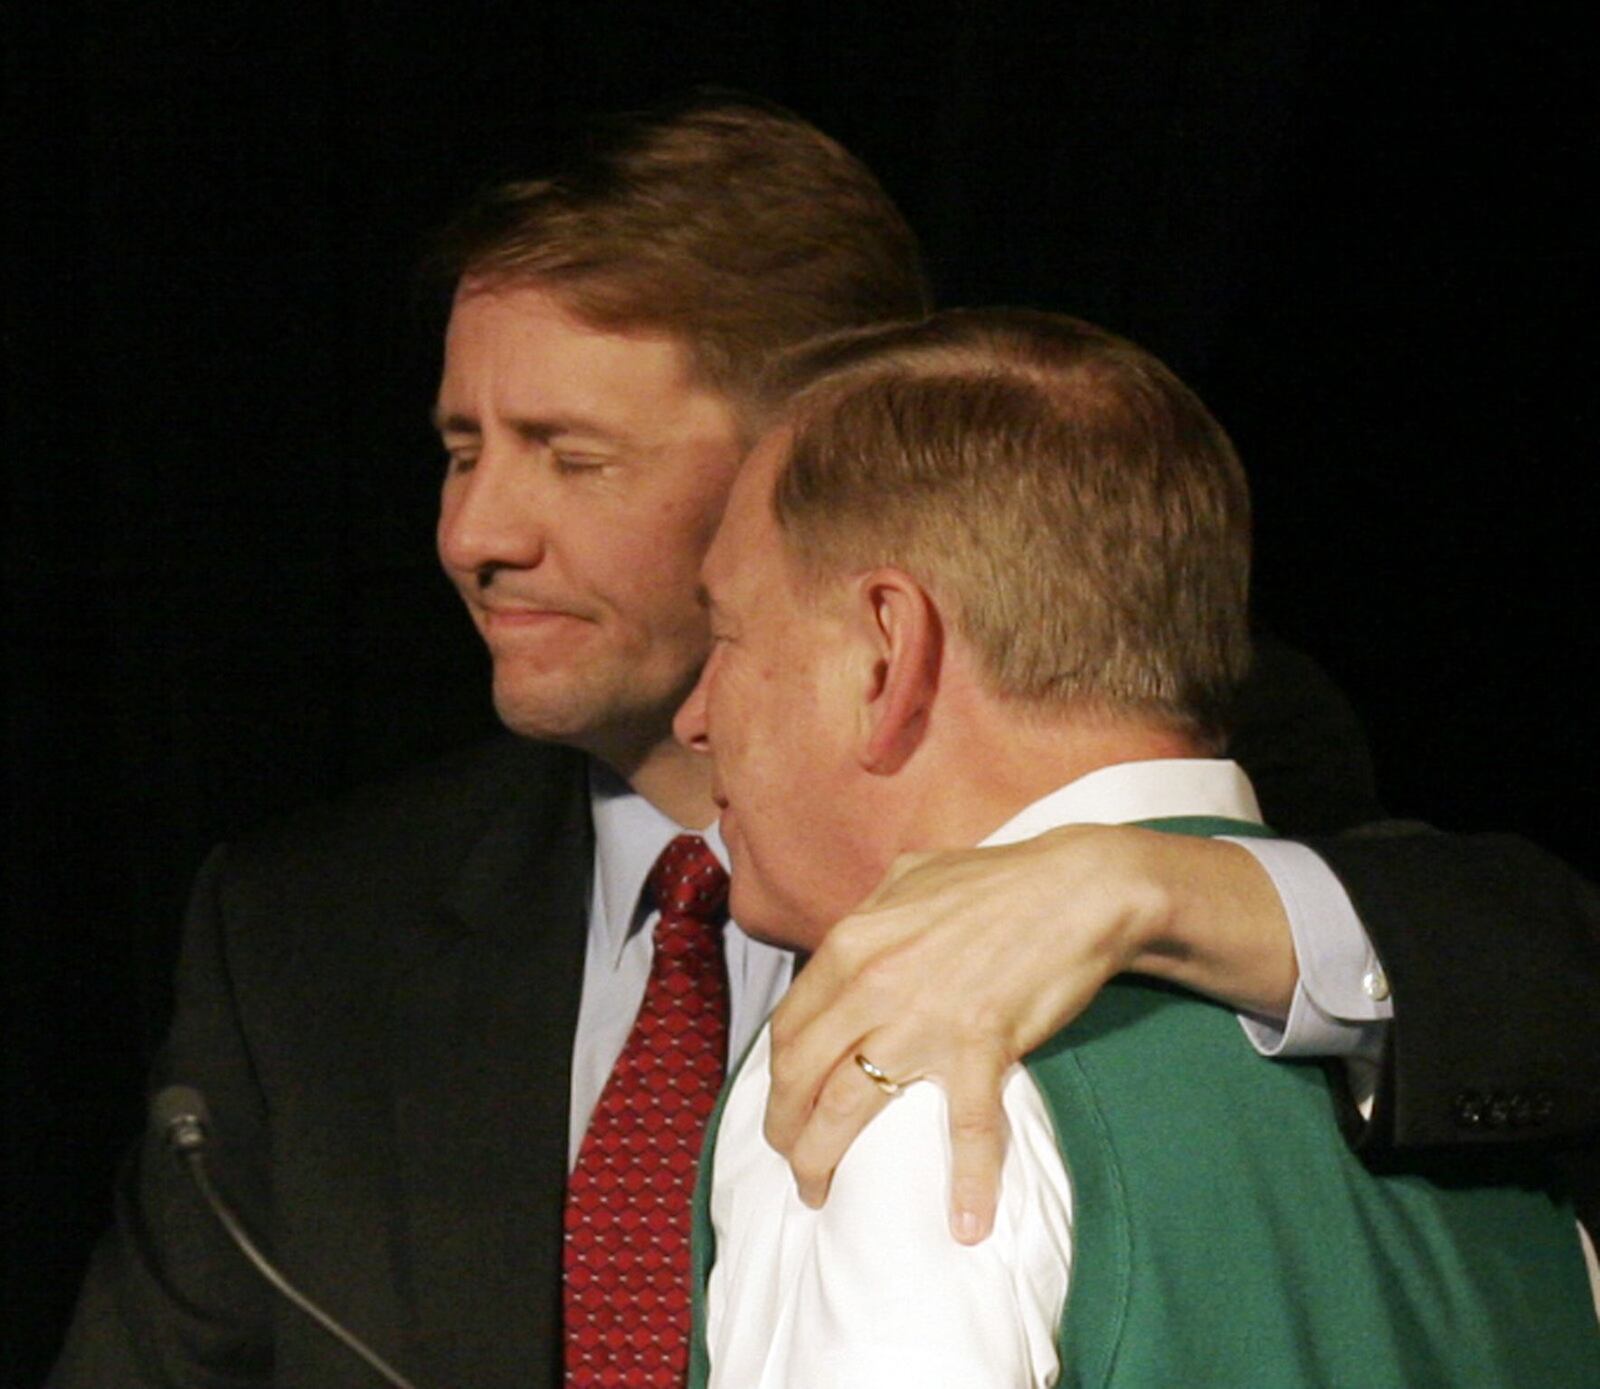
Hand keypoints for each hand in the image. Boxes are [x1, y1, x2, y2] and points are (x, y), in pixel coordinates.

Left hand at [763, 825, 1294, 1242]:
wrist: (1076, 887)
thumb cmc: (995, 880)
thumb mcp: (908, 877)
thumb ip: (869, 912)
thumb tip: (846, 942)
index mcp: (850, 944)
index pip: (787, 1026)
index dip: (774, 1078)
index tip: (782, 1106)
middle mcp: (871, 983)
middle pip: (799, 1074)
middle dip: (783, 1128)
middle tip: (791, 1161)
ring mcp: (923, 1019)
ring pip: (846, 1107)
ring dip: (821, 1159)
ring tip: (819, 1192)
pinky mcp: (981, 1047)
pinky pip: (968, 1129)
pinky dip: (969, 1183)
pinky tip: (967, 1224)